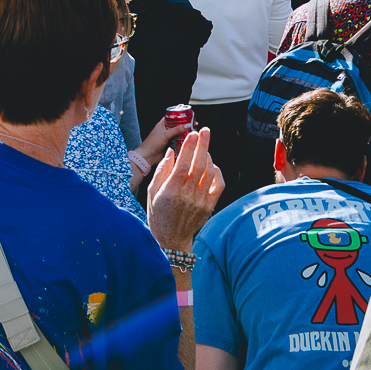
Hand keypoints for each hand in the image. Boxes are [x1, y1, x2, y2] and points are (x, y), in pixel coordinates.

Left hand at [127, 115, 186, 188]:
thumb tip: (188, 125)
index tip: (189, 117)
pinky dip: (183, 142)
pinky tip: (188, 142)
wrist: (148, 157)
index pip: (173, 117)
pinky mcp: (170, 145)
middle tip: (194, 126)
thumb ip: (177, 129)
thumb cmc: (151, 143)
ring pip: (179, 134)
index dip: (181, 116)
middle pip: (178, 126)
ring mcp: (168, 138)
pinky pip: (178, 142)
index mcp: (162, 124)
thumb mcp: (165, 134)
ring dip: (185, 134)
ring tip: (193, 134)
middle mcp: (166, 130)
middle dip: (185, 126)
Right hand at [146, 128, 224, 251]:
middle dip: (203, 144)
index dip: (189, 147)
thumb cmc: (159, 214)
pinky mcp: (209, 206)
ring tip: (204, 148)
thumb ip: (162, 171)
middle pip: (199, 164)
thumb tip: (172, 152)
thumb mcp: (152, 191)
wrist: (171, 239)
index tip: (193, 133)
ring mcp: (201, 201)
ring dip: (208, 157)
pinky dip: (217, 172)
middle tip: (205, 130)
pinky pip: (219, 185)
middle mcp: (188, 195)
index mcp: (171, 190)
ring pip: (210, 172)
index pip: (183, 164)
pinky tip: (212, 166)